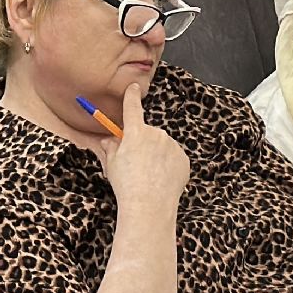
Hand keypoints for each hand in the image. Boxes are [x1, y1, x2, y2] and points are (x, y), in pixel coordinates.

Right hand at [88, 84, 189, 211]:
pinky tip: (161, 180)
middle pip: (147, 132)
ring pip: (162, 146)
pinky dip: (168, 166)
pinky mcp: (184, 158)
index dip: (132, 96)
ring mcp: (172, 145)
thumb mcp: (112, 164)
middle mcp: (156, 133)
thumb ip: (111, 148)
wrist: (149, 205)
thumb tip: (108, 140)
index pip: (132, 107)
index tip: (134, 87)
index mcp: (136, 132)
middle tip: (136, 163)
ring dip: (156, 155)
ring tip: (149, 176)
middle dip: (142, 143)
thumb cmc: (126, 185)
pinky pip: (174, 158)